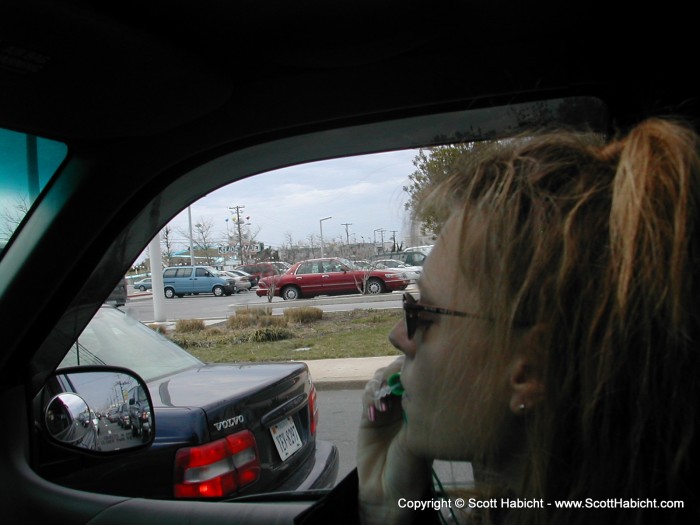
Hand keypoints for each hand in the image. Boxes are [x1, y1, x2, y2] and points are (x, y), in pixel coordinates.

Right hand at [356, 356, 432, 523]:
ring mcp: (387, 407)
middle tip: (396, 380)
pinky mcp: (368, 414)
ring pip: (381, 378)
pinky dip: (369, 395)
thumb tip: (412, 379)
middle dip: (395, 370)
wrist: (387, 492)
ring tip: (383, 401)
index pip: (421, 374)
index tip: (413, 364)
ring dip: (380, 383)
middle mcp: (407, 402)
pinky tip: (375, 410)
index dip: (415, 364)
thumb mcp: (419, 437)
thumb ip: (414, 408)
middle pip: (399, 370)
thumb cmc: (411, 468)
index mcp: (425, 406)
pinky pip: (368, 394)